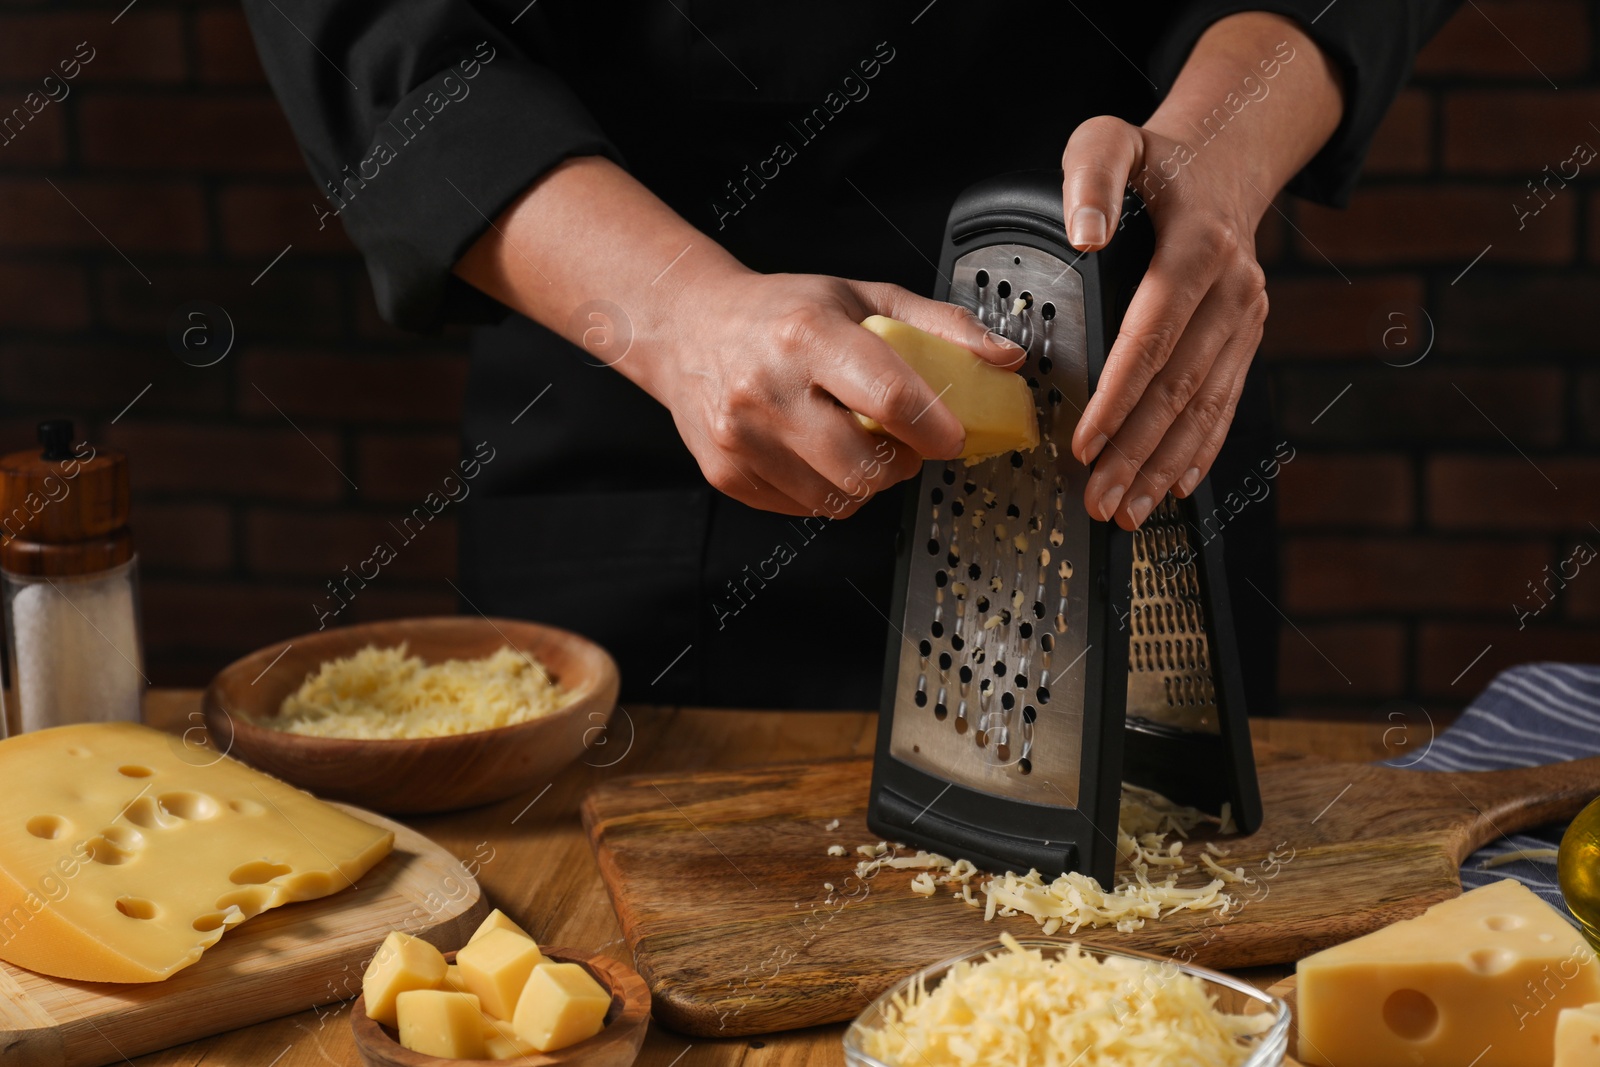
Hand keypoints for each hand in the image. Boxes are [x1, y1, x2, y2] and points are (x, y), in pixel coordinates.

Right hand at [641, 268, 1025, 517]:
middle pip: (866, 465)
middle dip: (902, 464)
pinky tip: (815, 453)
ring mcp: (742, 438)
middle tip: (902, 442)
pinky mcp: (727, 474)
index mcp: (807, 335)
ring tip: (856, 443)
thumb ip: (940, 325)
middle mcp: (767, 388)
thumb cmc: (783, 312)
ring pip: (838, 497)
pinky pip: (803, 507)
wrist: (689, 329)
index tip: (953, 437)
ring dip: (865, 481)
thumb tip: (1006, 358)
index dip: (935, 428)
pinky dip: (824, 489)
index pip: (890, 398)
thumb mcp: (863, 296)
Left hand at [1061, 115, 1267, 530]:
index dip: (1119, 393)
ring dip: (1164, 465)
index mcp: (1198, 245)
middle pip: (1180, 385)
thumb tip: (1086, 234)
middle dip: (1137, 450)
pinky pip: (1225, 402)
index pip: (1153, 334)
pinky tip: (1173, 485)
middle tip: (1099, 498)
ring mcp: (1245, 316)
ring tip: (1127, 510)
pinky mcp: (1246, 335)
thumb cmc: (1157, 158)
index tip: (1086, 440)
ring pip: (1205, 405)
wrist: (1227, 157)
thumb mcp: (1111, 140)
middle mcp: (1232, 287)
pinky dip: (1200, 449)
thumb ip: (1091, 177)